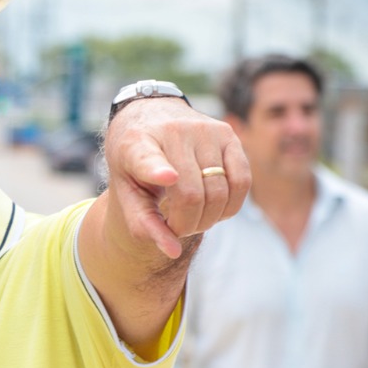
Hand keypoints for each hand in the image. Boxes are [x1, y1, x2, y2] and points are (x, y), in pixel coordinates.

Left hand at [103, 97, 249, 258]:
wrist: (151, 114)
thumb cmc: (135, 162)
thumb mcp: (126, 190)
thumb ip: (143, 222)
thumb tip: (173, 252)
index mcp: (135, 144)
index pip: (146, 158)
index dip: (157, 170)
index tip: (168, 178)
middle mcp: (172, 132)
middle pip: (191, 195)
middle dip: (187, 225)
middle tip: (177, 228)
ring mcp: (204, 130)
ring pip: (219, 191)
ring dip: (209, 218)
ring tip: (193, 219)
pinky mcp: (228, 134)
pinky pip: (242, 181)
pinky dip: (231, 205)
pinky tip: (215, 208)